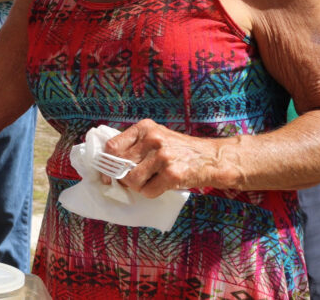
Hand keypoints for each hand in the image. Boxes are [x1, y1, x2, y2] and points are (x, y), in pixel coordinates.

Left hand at [101, 119, 219, 197]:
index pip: (112, 145)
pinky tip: (159, 186)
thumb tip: (108, 163)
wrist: (212, 158)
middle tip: (130, 180)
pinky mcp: (173, 174)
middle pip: (120, 165)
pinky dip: (150, 193)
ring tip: (147, 182)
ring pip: (132, 179)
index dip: (107, 162)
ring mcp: (163, 157)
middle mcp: (153, 139)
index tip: (108, 172)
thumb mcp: (157, 135)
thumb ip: (135, 144)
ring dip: (136, 186)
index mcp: (145, 128)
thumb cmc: (180, 149)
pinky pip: (148, 191)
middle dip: (122, 177)